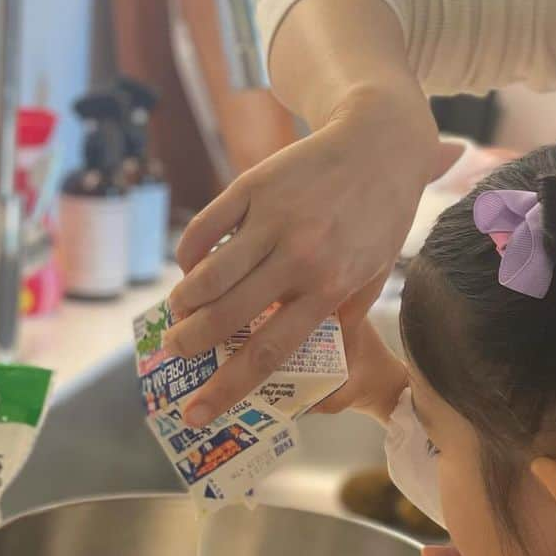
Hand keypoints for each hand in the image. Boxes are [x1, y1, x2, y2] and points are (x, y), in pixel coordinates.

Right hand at [163, 98, 448, 423]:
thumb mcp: (373, 274)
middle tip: (174, 353)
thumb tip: (308, 357)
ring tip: (176, 316)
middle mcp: (299, 257)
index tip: (196, 413)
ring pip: (208, 276)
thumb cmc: (381, 216)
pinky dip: (189, 256)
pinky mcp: (253, 187)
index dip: (226, 389)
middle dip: (190, 345)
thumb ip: (340, 315)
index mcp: (331, 288)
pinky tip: (191, 269)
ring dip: (182, 303)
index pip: (269, 353)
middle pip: (227, 318)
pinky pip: (204, 230)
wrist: (380, 142)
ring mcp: (273, 220)